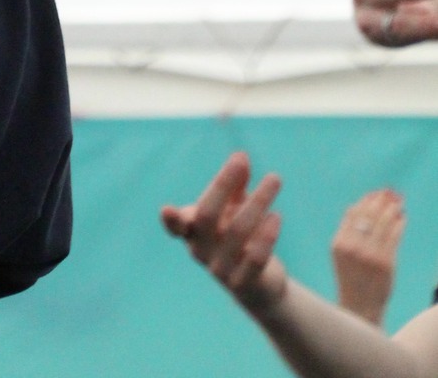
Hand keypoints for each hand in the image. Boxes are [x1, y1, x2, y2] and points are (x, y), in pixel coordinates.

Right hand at [161, 152, 287, 317]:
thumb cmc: (240, 237)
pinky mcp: (244, 284)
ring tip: (274, 178)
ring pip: (237, 232)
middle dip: (223, 184)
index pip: (177, 226)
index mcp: (192, 231)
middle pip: (208, 216)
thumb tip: (241, 156)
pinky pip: (255, 257)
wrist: (259, 286)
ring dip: (257, 201)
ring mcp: (221, 270)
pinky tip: (276, 216)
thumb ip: (236, 185)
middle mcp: (201, 251)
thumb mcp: (234, 208)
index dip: (171, 220)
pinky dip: (266, 235)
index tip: (167, 210)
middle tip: (240, 160)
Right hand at [331, 189, 404, 323]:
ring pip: (382, 223)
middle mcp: (353, 247)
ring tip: (398, 202)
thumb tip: (354, 205)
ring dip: (391, 209)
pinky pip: (394, 236)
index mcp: (339, 243)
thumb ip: (346, 231)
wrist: (360, 307)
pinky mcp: (386, 263)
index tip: (375, 193)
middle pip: (368, 215)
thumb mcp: (341, 253)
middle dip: (380, 200)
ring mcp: (370, 255)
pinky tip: (402, 217)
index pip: (353, 213)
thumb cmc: (351, 278)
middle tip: (390, 192)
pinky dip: (399, 224)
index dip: (365, 200)